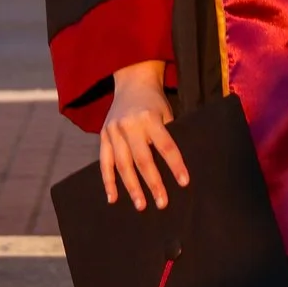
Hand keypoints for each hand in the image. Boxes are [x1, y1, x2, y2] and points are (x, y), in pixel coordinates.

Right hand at [100, 62, 188, 211]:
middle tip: (162, 203)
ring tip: (141, 205)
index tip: (184, 182)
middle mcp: (129, 125)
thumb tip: (175, 168)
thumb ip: (168, 136)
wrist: (132, 81)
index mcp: (149, 118)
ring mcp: (113, 130)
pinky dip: (108, 181)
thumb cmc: (154, 101)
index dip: (175, 165)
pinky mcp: (103, 135)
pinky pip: (104, 162)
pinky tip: (113, 198)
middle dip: (153, 183)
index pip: (166, 146)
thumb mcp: (166, 113)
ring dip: (132, 187)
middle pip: (142, 159)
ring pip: (122, 164)